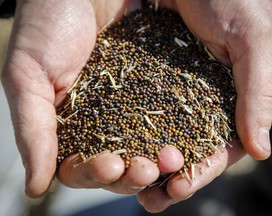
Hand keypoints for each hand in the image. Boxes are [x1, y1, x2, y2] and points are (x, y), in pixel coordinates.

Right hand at [1, 0, 183, 197]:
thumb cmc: (45, 25)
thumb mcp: (28, 76)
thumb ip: (32, 130)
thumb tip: (35, 188)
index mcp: (71, 127)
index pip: (81, 167)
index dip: (95, 173)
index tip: (111, 166)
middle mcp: (103, 122)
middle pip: (120, 165)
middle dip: (133, 173)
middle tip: (148, 170)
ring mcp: (132, 107)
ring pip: (148, 147)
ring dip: (160, 162)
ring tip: (172, 159)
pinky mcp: (157, 88)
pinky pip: (170, 116)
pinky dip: (179, 132)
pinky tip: (189, 139)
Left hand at [137, 0, 271, 211]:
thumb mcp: (253, 39)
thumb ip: (258, 91)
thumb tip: (260, 149)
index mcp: (231, 99)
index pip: (221, 147)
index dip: (203, 171)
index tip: (180, 188)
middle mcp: (201, 100)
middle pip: (188, 149)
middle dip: (170, 176)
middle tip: (150, 199)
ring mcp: (172, 91)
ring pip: (162, 136)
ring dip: (148, 162)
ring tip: (131, 185)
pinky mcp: (147, 78)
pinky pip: (138, 110)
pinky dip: (130, 133)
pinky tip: (116, 149)